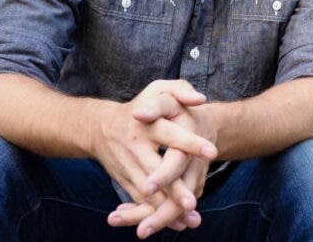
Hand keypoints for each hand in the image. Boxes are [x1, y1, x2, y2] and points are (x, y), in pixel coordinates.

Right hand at [91, 81, 217, 221]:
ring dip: (167, 208)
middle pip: (157, 170)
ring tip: (190, 218)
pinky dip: (157, 214)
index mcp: (146, 123)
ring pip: (148, 192)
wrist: (100, 126)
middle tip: (192, 202)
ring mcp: (128, 165)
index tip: (212, 151)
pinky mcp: (124, 180)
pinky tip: (177, 224)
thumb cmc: (140, 105)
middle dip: (174, 188)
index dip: (191, 142)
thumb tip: (201, 99)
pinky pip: (140, 201)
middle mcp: (135, 146)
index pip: (171, 134)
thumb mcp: (158, 89)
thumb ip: (181, 90)